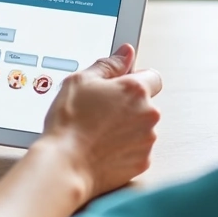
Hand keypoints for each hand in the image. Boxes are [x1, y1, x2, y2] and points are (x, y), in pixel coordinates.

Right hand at [41, 45, 161, 199]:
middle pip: (145, 104)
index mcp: (135, 90)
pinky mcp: (142, 162)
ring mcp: (147, 139)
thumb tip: (125, 53)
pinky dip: (124, 149)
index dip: (134, 80)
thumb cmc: (70, 123)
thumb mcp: (81, 81)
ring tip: (98, 132)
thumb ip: (109, 64)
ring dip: (126, 128)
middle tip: (100, 112)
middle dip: (127, 107)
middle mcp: (148, 114)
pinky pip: (137, 150)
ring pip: (141, 128)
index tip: (120, 87)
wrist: (65, 163)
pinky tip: (102, 148)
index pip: (152, 76)